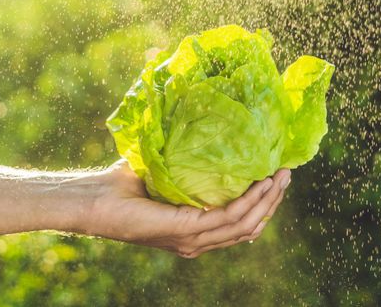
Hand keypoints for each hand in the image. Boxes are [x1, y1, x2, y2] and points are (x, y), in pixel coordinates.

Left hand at [81, 160, 290, 257]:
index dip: (263, 205)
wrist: (93, 199)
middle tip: (287, 174)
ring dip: (267, 200)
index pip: (240, 225)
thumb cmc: (124, 185)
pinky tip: (261, 182)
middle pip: (249, 226)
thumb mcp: (166, 176)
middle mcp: (198, 241)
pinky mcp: (186, 230)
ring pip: (245, 223)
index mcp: (195, 232)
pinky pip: (228, 216)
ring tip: (281, 175)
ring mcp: (193, 239)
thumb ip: (190, 169)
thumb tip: (211, 138)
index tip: (278, 178)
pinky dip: (249, 200)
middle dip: (272, 201)